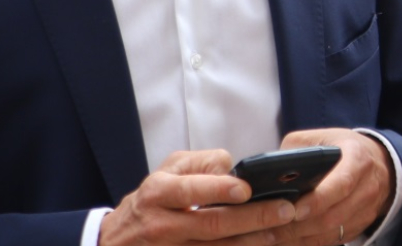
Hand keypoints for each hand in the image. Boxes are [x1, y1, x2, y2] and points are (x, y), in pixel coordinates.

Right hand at [99, 149, 296, 245]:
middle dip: (252, 218)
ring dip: (250, 243)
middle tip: (285, 209)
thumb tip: (231, 167)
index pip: (190, 190)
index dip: (219, 189)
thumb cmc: (151, 201)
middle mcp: (161, 225)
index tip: (247, 189)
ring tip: (278, 232)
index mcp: (158, 193)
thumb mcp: (167, 171)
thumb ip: (200, 163)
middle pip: (211, 225)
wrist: (116, 243)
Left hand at [262, 129, 395, 245]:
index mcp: (357, 159)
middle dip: (301, 226)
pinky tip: (288, 241)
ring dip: (301, 238)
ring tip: (273, 237)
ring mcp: (366, 210)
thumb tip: (270, 170)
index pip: (341, 184)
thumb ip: (298, 149)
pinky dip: (309, 243)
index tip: (296, 209)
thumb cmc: (344, 148)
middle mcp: (366, 187)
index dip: (318, 200)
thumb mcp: (323, 137)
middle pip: (334, 215)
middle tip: (272, 229)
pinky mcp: (360, 226)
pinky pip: (332, 241)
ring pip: (332, 233)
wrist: (380, 163)